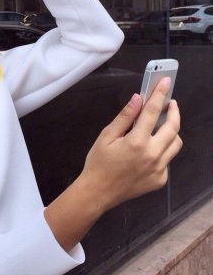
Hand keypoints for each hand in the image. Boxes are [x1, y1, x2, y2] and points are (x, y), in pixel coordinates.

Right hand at [80, 77, 182, 211]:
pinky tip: (147, 151)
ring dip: (171, 132)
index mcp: (136, 142)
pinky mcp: (160, 179)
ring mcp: (159, 169)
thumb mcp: (106, 136)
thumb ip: (124, 117)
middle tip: (170, 103)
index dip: (159, 94)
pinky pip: (167, 160)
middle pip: (173, 127)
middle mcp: (152, 155)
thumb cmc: (99, 162)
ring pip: (175, 144)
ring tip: (160, 126)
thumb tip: (137, 98)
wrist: (99, 192)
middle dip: (174, 112)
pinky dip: (162, 151)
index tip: (165, 82)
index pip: (153, 112)